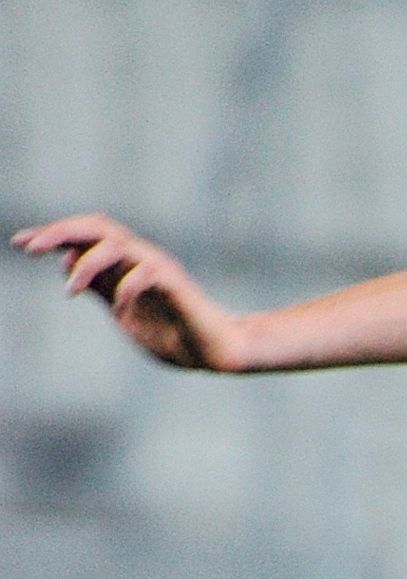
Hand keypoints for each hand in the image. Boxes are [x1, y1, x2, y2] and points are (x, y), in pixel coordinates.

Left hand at [16, 213, 245, 370]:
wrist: (215, 352)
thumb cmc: (174, 334)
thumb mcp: (121, 310)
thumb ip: (98, 286)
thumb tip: (65, 263)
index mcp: (126, 263)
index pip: (85, 235)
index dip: (51, 234)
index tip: (19, 243)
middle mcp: (142, 257)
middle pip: (97, 226)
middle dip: (59, 232)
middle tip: (29, 247)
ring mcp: (160, 268)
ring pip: (116, 243)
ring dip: (85, 263)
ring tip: (70, 291)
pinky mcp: (177, 284)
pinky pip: (144, 274)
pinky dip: (123, 289)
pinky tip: (119, 311)